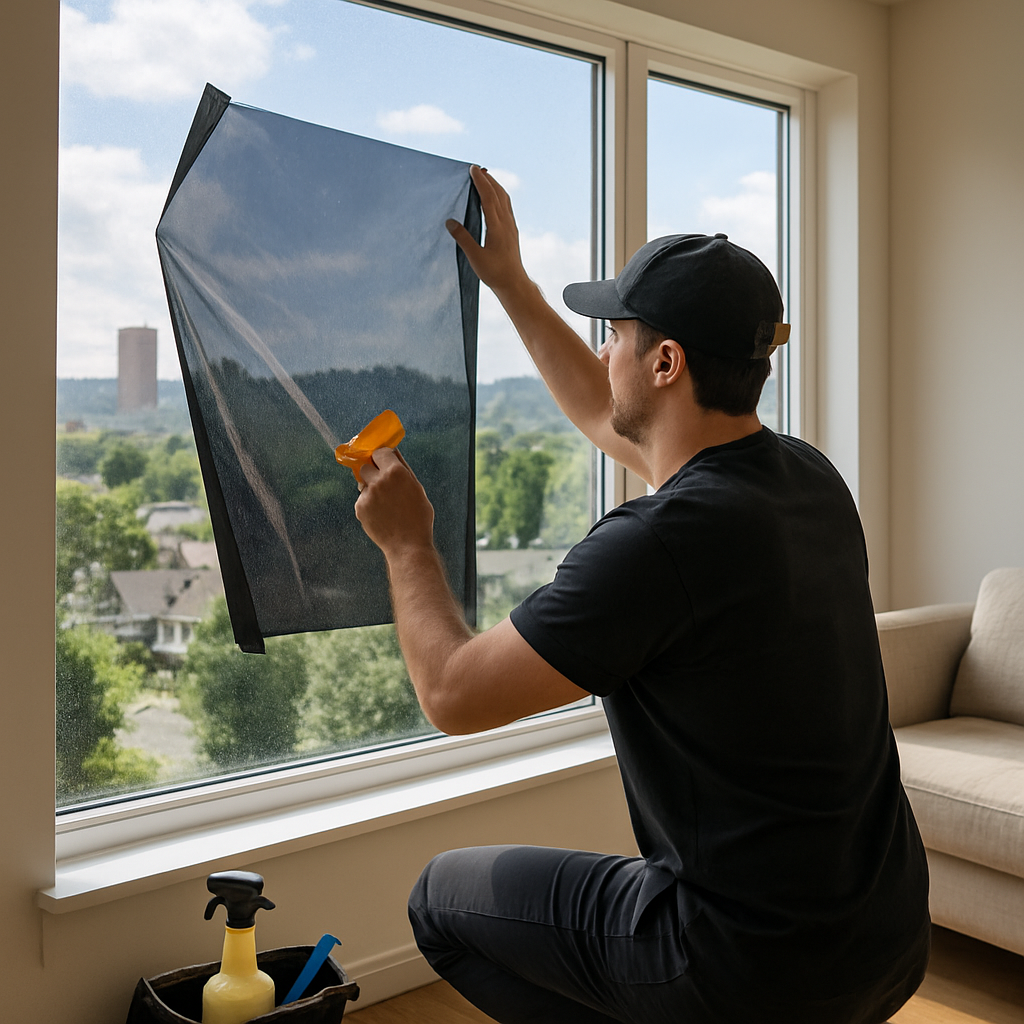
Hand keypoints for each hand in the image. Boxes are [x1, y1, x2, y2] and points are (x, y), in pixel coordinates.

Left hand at [354, 447, 434, 557]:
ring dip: (371, 488)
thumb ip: (404, 469)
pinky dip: (370, 504)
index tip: (385, 462)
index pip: (380, 452)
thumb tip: (393, 452)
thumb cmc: (418, 517)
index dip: (383, 457)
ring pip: (363, 483)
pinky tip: (382, 515)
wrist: (407, 545)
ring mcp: (367, 495)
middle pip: (367, 466)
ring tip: (386, 503)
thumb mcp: (417, 489)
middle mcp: (379, 480)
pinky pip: (363, 499)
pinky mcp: (360, 508)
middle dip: (373, 471)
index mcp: (396, 472)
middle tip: (384, 483)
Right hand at [446, 166, 530, 297]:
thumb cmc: (494, 273)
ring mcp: (511, 226)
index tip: (473, 169)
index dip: (480, 182)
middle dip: (487, 179)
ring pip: (505, 199)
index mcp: (497, 227)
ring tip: (485, 177)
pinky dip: (499, 195)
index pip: (488, 198)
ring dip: (495, 185)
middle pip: (498, 194)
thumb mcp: (475, 257)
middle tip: (476, 168)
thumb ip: (463, 238)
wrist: (513, 283)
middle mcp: (506, 223)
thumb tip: (450, 222)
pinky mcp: (512, 231)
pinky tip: (495, 197)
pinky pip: (507, 206)